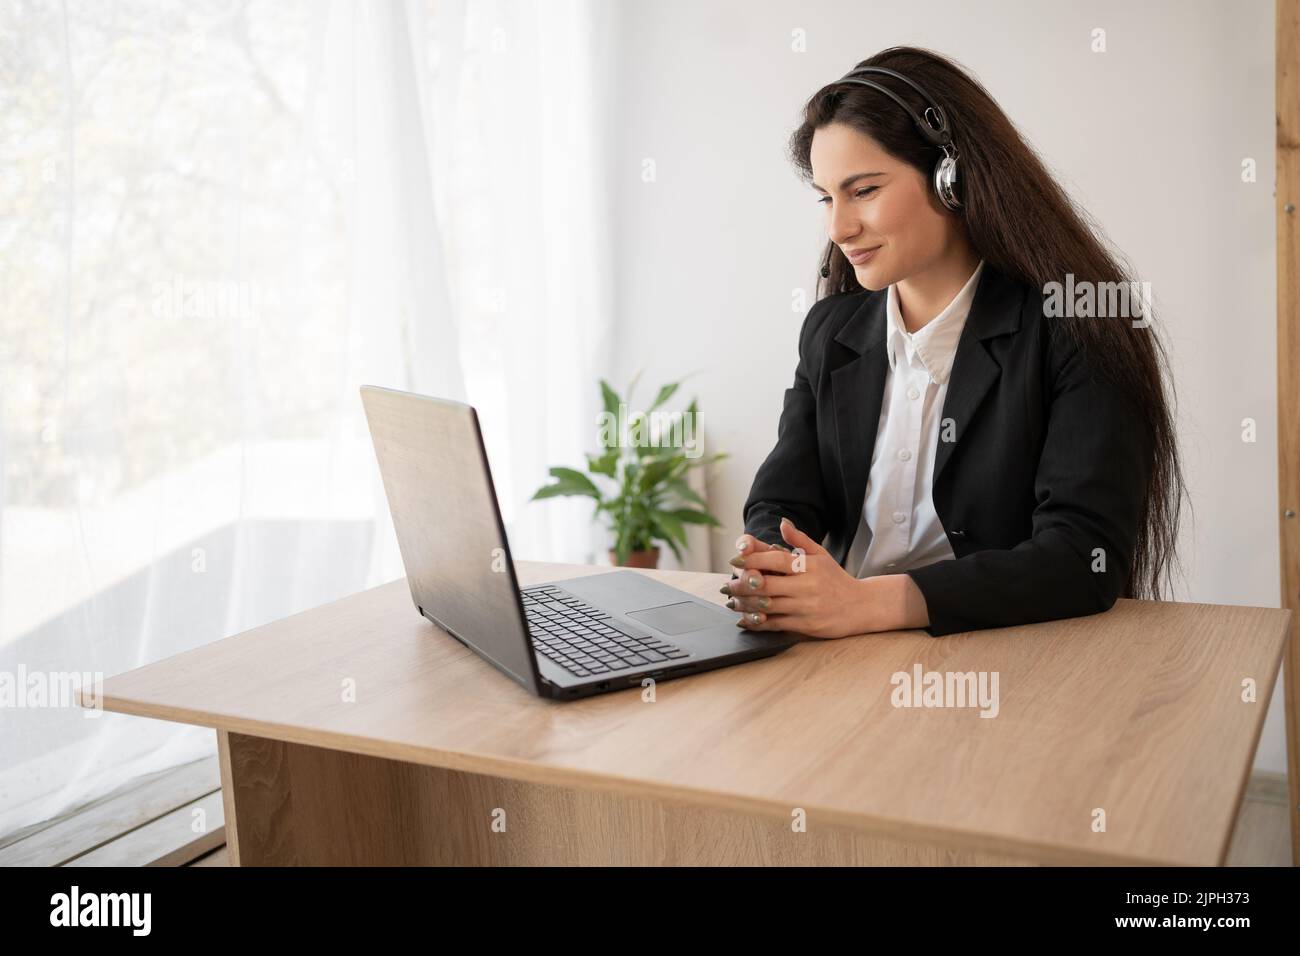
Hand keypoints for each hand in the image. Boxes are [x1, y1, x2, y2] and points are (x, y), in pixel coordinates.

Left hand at [722, 517, 878, 638]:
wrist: (861, 606)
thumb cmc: (836, 579)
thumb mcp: (821, 555)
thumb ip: (800, 540)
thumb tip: (782, 523)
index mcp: (809, 566)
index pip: (776, 559)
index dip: (752, 559)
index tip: (734, 561)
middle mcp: (807, 586)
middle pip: (766, 584)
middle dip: (742, 585)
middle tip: (728, 585)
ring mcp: (806, 607)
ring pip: (767, 606)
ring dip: (746, 604)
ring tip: (733, 601)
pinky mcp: (806, 626)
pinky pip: (776, 624)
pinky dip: (757, 622)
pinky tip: (745, 619)